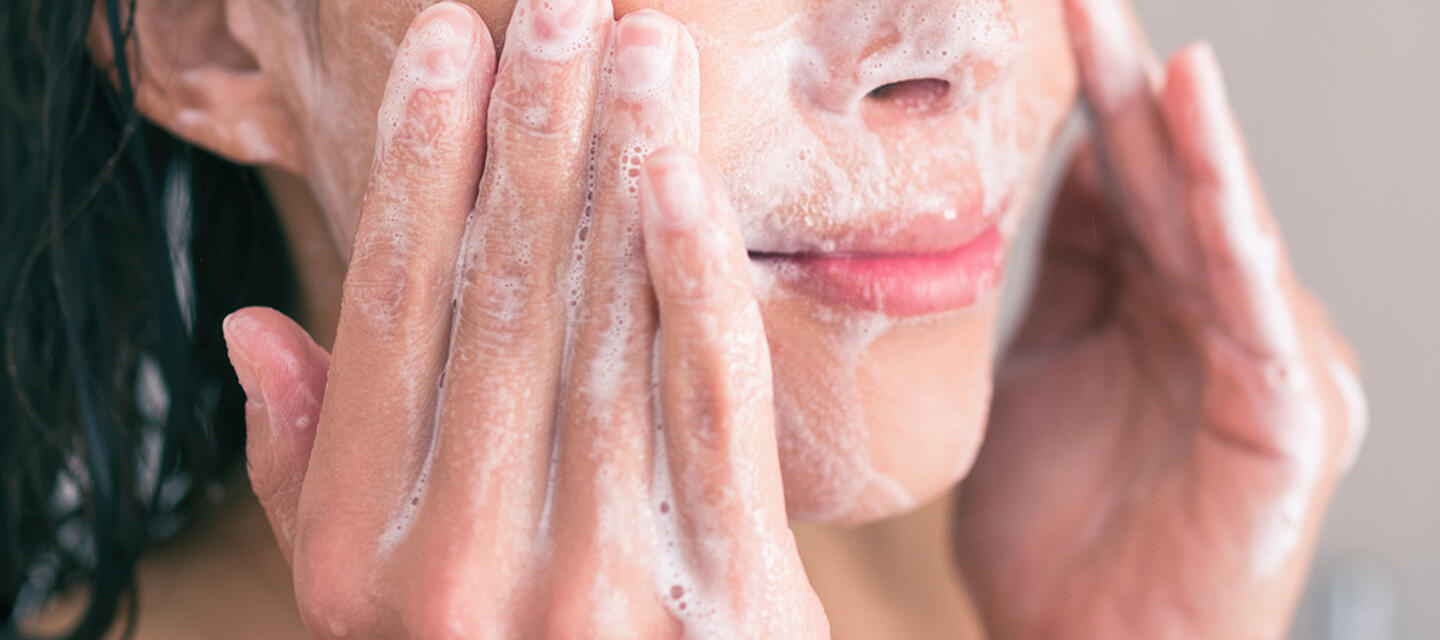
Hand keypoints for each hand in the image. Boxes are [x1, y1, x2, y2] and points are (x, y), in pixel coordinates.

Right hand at [221, 2, 826, 636]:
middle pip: (502, 301)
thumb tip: (257, 332)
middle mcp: (463, 569)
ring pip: (605, 333)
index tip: (446, 52)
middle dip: (532, 136)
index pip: (387, 319)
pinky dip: (697, 284)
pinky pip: (710, 411)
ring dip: (620, 172)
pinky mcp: (724, 600)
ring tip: (638, 50)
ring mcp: (594, 588)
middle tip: (558, 10)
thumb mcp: (372, 609)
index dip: (415, 171)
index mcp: (362, 559)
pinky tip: (684, 179)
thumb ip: (312, 479)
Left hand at [954, 0, 1367, 636]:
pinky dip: (1232, 217)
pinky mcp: (1287, 410)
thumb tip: (1036, 180)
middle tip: (1082, 3)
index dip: (1087, 105)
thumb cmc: (1059, 543)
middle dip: (1128, 91)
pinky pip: (1253, 299)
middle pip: (1169, 185)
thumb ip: (1052, 283)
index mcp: (1149, 310)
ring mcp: (1255, 359)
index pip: (1118, 186)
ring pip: (1219, 225)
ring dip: (1186, 133)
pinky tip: (1205, 138)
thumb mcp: (1033, 378)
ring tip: (1149, 50)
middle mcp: (1210, 320)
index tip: (1047, 24)